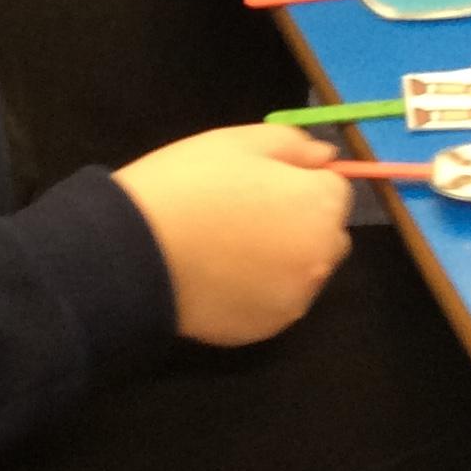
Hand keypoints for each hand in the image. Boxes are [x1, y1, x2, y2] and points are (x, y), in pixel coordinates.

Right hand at [112, 126, 353, 346]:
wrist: (134, 251)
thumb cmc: (188, 184)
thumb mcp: (240, 142)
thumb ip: (294, 145)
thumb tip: (328, 157)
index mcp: (320, 207)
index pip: (336, 189)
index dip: (301, 181)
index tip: (261, 182)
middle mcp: (321, 259)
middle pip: (328, 235)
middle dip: (303, 223)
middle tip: (247, 214)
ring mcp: (296, 299)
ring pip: (303, 271)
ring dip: (283, 259)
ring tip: (229, 247)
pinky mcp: (267, 329)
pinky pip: (276, 301)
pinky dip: (260, 289)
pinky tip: (221, 276)